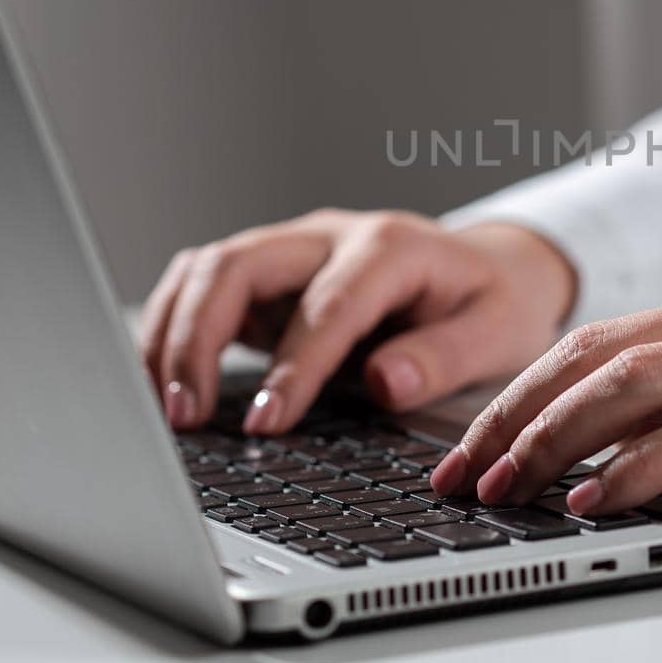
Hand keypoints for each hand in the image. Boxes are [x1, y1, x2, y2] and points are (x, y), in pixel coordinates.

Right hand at [139, 211, 575, 433]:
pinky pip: (202, 288)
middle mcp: (330, 238)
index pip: (326, 304)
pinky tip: (164, 382)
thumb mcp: (497, 333)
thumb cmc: (495, 302)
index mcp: (390, 247)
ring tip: (165, 407)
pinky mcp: (270, 276)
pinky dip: (173, 329)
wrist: (492, 268)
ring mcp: (293, 251)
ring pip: (206, 269)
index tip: (266, 424)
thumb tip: (383, 382)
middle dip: (198, 338)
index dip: (292, 365)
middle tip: (184, 414)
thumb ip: (442, 358)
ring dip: (172, 333)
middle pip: (238, 264)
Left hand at [430, 267, 661, 515]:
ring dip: (555, 439)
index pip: (605, 340)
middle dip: (513, 415)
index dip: (527, 391)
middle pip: (598, 353)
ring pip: (635, 382)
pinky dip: (640, 466)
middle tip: (458, 473)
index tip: (477, 444)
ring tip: (504, 490)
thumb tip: (644, 446)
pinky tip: (598, 501)